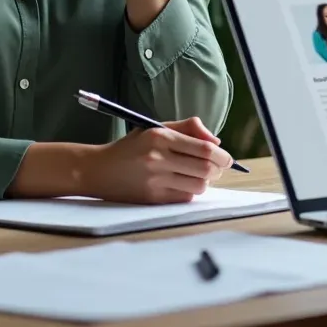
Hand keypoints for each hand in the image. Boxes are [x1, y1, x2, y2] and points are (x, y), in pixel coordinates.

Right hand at [82, 117, 233, 203]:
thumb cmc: (132, 147)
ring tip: (200, 175)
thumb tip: (216, 141)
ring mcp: (155, 180)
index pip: (204, 148)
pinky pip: (185, 197)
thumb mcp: (157, 128)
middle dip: (218, 169)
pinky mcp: (152, 198)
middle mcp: (158, 158)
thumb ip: (188, 128)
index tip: (227, 158)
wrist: (99, 169)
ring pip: (198, 185)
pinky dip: (191, 191)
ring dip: (206, 182)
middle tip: (218, 168)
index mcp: (161, 136)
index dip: (222, 155)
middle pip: (205, 169)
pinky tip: (184, 184)